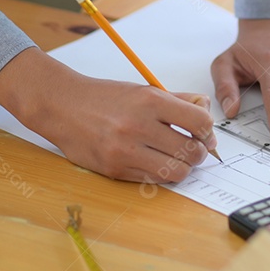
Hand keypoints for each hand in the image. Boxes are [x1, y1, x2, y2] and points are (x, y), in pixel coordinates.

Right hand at [0, 48, 216, 182]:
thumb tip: (207, 117)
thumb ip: (178, 101)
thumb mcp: (144, 90)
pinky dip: (160, 174)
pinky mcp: (115, 170)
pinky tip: (155, 162)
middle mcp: (139, 126)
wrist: (63, 106)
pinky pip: (152, 180)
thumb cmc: (106, 98)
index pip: (200, 122)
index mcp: (150, 101)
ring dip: (182, 168)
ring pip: (176, 172)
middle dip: (198, 153)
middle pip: (191, 151)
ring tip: (175, 159)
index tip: (203, 133)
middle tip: (192, 149)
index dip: (207, 131)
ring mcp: (125, 151)